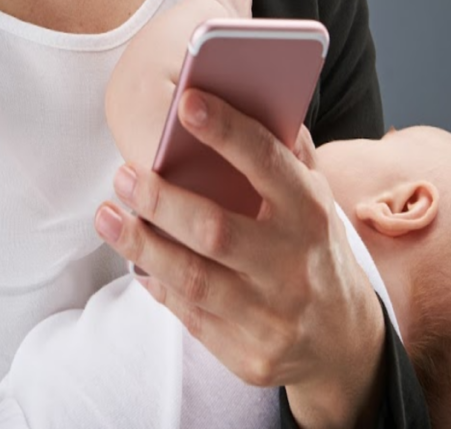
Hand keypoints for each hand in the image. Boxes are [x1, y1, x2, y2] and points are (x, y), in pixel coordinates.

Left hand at [94, 90, 386, 428]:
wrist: (344, 340)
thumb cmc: (312, 245)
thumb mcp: (313, 196)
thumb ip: (284, 150)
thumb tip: (247, 94)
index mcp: (310, 212)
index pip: (267, 163)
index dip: (227, 131)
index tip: (186, 101)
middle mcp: (293, 265)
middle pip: (215, 230)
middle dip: (161, 200)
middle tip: (122, 174)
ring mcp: (272, 316)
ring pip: (192, 279)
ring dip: (141, 245)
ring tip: (107, 215)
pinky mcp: (249, 356)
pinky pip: (189, 316)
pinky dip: (156, 282)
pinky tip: (133, 258)